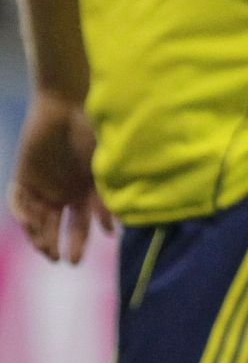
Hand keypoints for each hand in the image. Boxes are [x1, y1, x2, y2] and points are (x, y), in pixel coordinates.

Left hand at [8, 91, 112, 263]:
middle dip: (64, 244)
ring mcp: (42, 186)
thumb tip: (114, 226)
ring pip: (38, 221)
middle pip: (61, 226)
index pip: (85, 220)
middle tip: (67, 260)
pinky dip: (23, 215)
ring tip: (47, 249)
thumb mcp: (103, 163)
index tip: (101, 241)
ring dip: (41, 237)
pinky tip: (32, 222)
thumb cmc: (92, 128)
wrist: (66, 102)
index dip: (88, 234)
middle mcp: (63, 192)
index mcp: (84, 189)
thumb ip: (104, 194)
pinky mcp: (23, 177)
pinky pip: (19, 203)